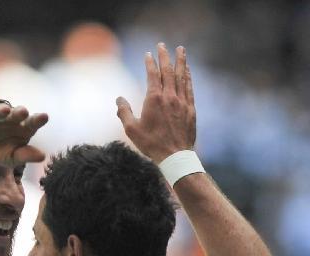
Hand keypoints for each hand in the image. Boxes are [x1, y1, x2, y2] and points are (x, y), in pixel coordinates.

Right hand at [0, 103, 48, 166]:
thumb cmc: (3, 152)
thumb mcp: (15, 158)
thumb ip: (27, 156)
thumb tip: (43, 156)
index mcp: (24, 127)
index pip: (33, 122)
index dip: (38, 119)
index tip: (44, 117)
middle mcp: (12, 119)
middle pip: (17, 113)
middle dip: (20, 112)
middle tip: (24, 112)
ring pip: (0, 111)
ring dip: (2, 110)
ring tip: (4, 111)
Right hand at [116, 44, 195, 162]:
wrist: (175, 156)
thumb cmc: (151, 144)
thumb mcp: (132, 130)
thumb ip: (124, 112)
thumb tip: (118, 99)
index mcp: (154, 99)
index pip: (152, 74)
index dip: (150, 62)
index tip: (148, 54)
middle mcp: (169, 96)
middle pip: (168, 70)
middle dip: (164, 56)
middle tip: (162, 45)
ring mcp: (182, 101)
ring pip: (181, 76)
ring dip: (180, 61)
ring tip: (180, 50)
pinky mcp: (190, 109)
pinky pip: (189, 87)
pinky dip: (188, 76)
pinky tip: (187, 70)